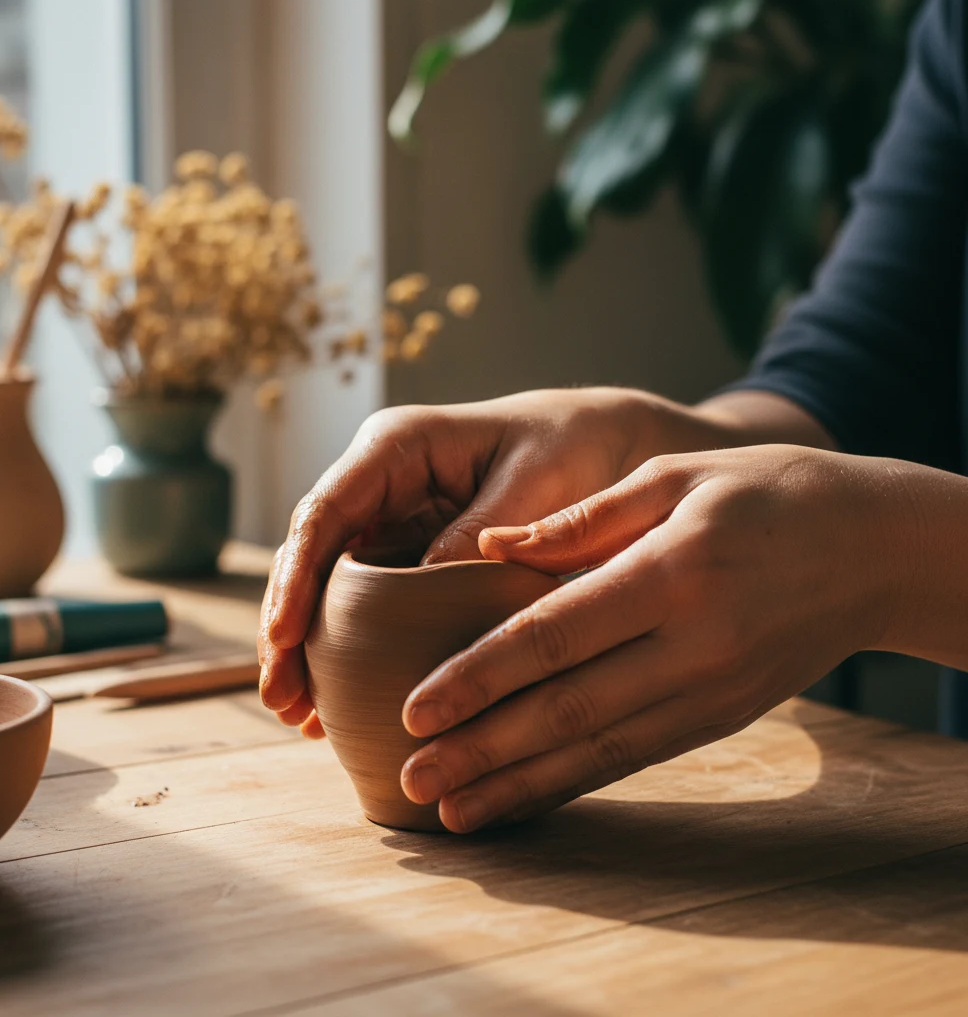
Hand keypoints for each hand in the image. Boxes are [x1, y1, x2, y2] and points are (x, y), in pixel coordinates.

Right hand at [258, 388, 743, 734]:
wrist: (605, 445)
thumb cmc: (574, 446)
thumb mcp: (537, 481)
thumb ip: (481, 530)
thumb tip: (421, 586)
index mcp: (398, 446)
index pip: (327, 511)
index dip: (296, 575)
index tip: (284, 636)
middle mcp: (381, 481)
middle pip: (312, 554)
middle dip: (289, 624)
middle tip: (281, 697)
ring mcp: (392, 519)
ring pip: (329, 585)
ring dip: (308, 647)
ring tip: (296, 715)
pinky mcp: (410, 553)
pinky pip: (367, 602)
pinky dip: (346, 648)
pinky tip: (333, 702)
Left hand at [400, 444, 904, 831]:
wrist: (874, 548)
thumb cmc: (768, 493)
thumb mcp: (675, 477)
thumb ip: (581, 519)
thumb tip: (488, 547)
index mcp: (670, 572)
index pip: (553, 634)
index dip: (479, 675)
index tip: (414, 707)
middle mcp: (690, 645)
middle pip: (566, 708)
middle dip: (482, 748)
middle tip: (410, 777)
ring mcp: (710, 691)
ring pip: (598, 750)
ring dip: (519, 784)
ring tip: (452, 809)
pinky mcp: (721, 715)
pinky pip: (635, 756)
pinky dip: (574, 782)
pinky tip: (526, 796)